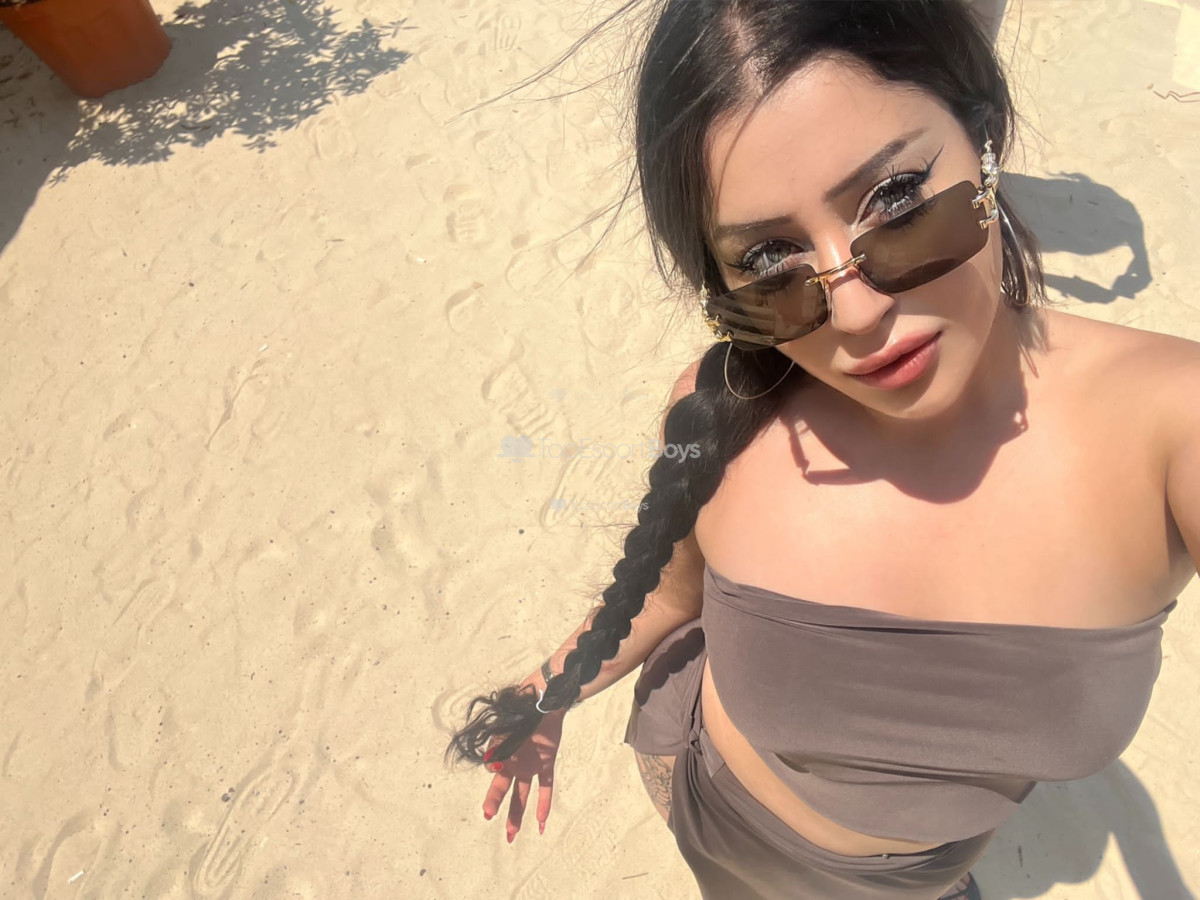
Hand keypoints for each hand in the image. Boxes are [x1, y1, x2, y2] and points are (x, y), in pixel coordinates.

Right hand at [481, 709, 564, 842]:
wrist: (544, 700)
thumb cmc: (522, 709)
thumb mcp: (507, 724)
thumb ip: (499, 743)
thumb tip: (491, 764)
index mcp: (500, 751)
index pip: (493, 768)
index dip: (494, 768)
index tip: (495, 766)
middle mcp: (512, 762)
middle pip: (503, 787)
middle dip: (496, 803)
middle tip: (488, 816)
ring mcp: (529, 765)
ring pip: (522, 794)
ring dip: (517, 813)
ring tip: (512, 834)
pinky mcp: (546, 763)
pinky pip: (546, 787)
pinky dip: (543, 804)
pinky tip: (541, 823)